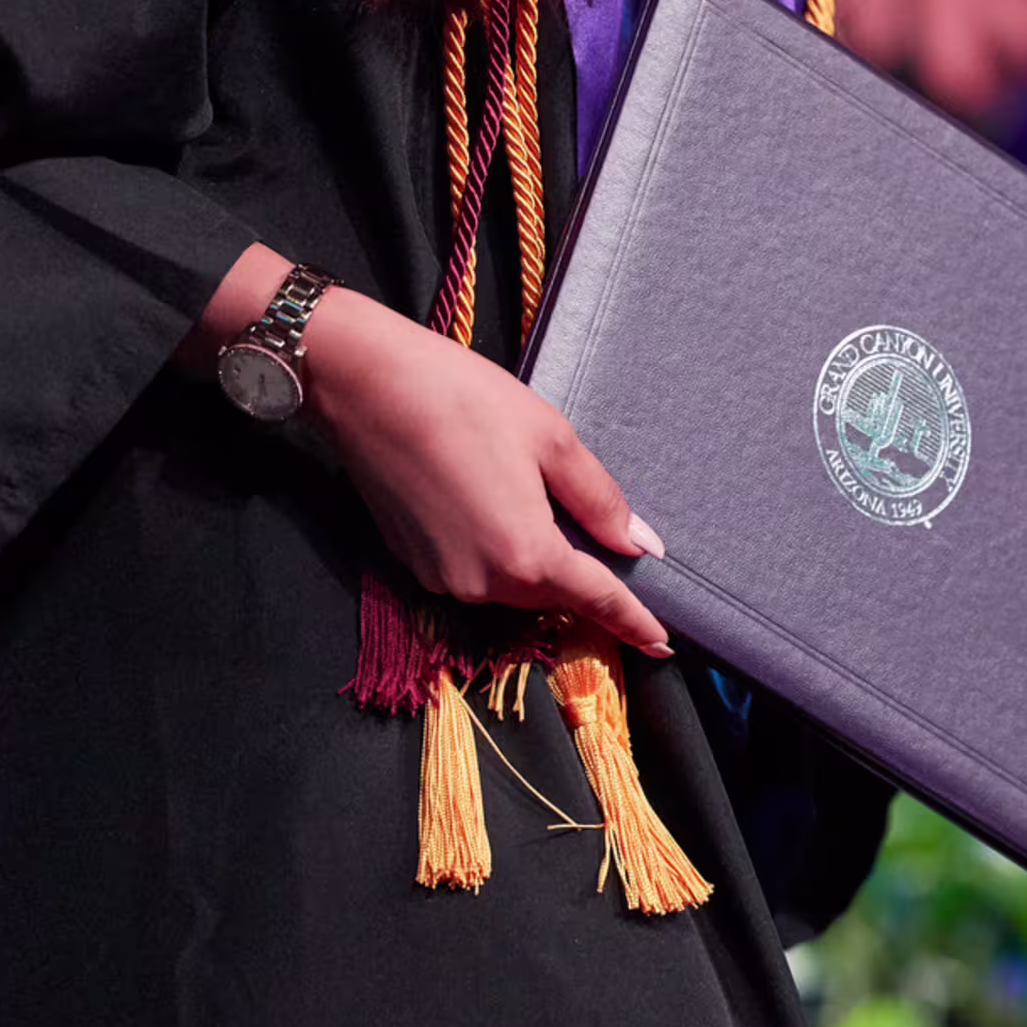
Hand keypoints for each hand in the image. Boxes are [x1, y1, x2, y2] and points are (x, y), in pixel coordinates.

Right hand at [302, 287, 671, 653]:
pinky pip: (472, 569)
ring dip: (531, 556)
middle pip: (551, 592)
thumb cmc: (465, 399)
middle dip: (578, 573)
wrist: (365, 384)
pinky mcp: (411, 563)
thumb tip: (640, 545)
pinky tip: (485, 495)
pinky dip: (492, 547)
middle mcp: (483, 583)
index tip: (662, 642)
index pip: (596, 600)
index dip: (633, 622)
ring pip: (510, 583)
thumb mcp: (551, 439)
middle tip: (593, 528)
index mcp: (527, 555)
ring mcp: (441, 578)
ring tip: (526, 493)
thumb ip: (600, 501)